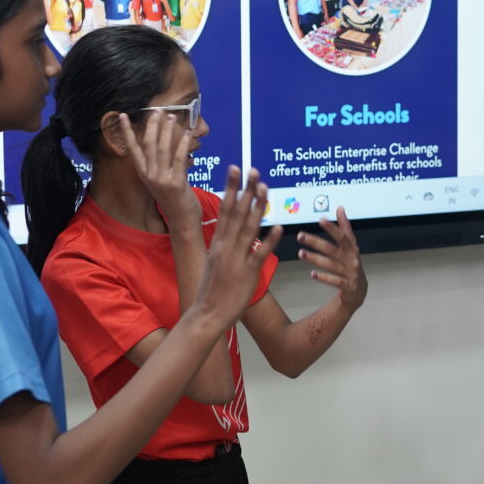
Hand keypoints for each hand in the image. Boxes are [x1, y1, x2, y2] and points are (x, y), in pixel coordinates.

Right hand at [113, 110, 199, 224]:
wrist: (182, 221)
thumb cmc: (174, 199)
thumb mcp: (161, 181)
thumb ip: (160, 165)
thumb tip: (163, 144)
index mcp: (144, 174)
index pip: (132, 149)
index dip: (127, 132)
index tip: (124, 116)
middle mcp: (150, 175)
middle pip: (148, 145)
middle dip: (151, 125)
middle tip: (157, 110)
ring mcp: (162, 180)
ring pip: (162, 149)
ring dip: (166, 131)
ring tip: (171, 116)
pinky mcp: (176, 183)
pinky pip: (179, 159)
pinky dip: (182, 145)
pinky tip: (187, 134)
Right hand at [192, 167, 279, 329]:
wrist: (206, 314)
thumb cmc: (210, 290)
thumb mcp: (212, 262)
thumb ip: (221, 245)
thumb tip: (226, 230)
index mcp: (217, 243)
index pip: (225, 209)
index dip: (231, 188)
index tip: (235, 169)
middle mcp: (225, 247)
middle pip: (237, 213)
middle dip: (245, 190)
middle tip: (253, 170)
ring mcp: (236, 259)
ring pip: (248, 229)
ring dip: (257, 208)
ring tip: (265, 189)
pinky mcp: (247, 274)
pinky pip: (260, 254)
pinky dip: (269, 240)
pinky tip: (276, 227)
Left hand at [298, 207, 366, 308]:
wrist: (360, 290)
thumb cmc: (351, 263)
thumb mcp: (350, 245)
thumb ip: (345, 227)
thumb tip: (340, 208)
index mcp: (352, 248)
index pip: (342, 236)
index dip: (332, 228)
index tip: (321, 220)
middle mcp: (351, 259)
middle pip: (332, 249)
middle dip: (316, 242)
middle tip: (300, 236)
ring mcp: (350, 273)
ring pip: (331, 265)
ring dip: (315, 258)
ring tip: (300, 253)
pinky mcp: (348, 286)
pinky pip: (335, 281)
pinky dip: (324, 277)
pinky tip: (312, 274)